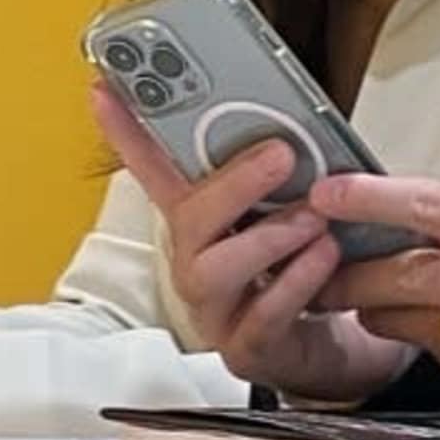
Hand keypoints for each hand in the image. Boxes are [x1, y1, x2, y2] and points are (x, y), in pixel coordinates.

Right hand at [96, 85, 410, 406]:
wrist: (337, 347)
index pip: (155, 171)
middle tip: (281, 155)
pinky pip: (261, 316)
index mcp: (204, 225)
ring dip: (266, 237)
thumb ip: (284, 178)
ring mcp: (217, 310)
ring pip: (213, 271)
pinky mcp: (247, 349)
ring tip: (314, 217)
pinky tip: (323, 257)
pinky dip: (293, 282)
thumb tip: (294, 129)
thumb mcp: (294, 215)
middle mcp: (197, 264)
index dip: (127, 133)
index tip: (103, 90)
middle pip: (187, 220)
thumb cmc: (307, 273)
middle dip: (231, 184)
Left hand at [321, 176, 439, 409]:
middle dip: (353, 274)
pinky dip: (437, 344)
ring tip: (369, 300)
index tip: (328, 194)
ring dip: (384, 312)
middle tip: (321, 269)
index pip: (430, 206)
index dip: (370, 200)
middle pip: (403, 275)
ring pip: (413, 323)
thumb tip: (433, 221)